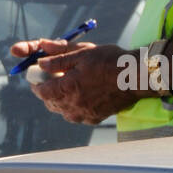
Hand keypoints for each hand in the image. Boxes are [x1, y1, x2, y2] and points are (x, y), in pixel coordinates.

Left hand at [10, 38, 126, 125]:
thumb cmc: (110, 61)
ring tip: (68, 85)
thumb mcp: (82, 53)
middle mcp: (73, 106)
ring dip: (60, 99)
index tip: (37, 75)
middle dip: (48, 91)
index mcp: (67, 88)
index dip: (36, 82)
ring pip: (62, 110)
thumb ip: (58, 59)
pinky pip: (76, 114)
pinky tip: (82, 94)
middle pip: (50, 102)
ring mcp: (84, 114)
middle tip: (51, 79)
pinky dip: (74, 106)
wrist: (136, 77)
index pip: (41, 91)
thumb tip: (40, 63)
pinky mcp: (94, 118)